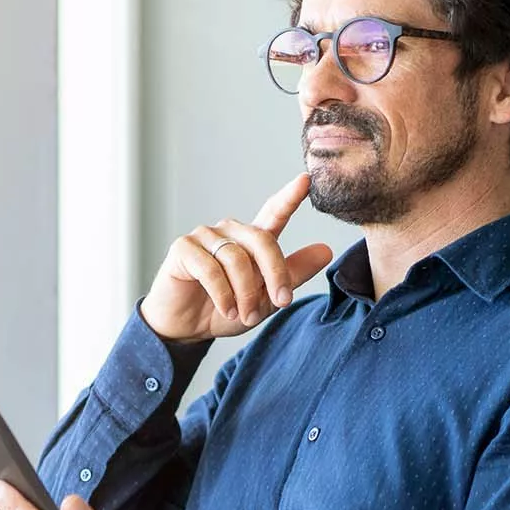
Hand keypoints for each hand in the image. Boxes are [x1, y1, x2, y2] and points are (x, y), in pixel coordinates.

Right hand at [140, 172, 333, 342]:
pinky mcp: (183, 248)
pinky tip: (227, 310)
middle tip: (280, 302)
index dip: (289, 197)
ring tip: (245, 315)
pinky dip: (223, 294)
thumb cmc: (225, 310)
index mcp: (251, 239)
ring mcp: (205, 236)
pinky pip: (211, 269)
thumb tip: (326, 251)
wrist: (187, 329)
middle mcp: (229, 231)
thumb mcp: (266, 299)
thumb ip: (293, 274)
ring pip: (237, 259)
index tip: (306, 180)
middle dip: (275, 273)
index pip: (273, 213)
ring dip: (245, 293)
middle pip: (262, 240)